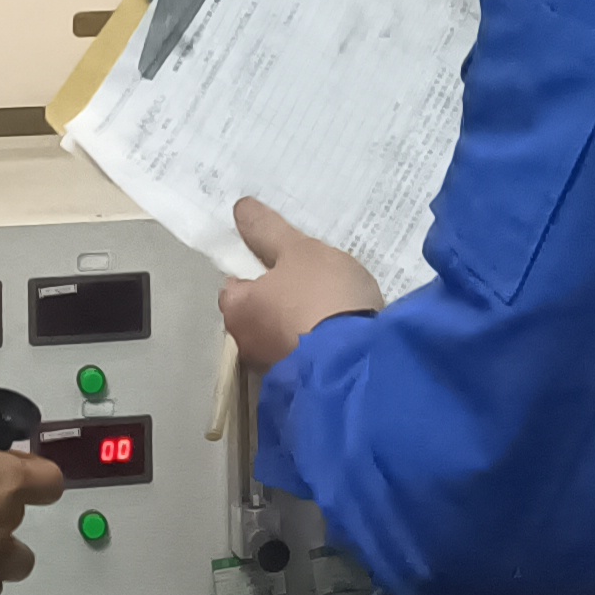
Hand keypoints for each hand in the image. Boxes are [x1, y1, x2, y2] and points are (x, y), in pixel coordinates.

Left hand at [220, 198, 385, 374]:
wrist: (360, 360)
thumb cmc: (322, 296)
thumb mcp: (299, 251)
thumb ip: (268, 231)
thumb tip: (240, 208)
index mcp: (237, 309)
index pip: (234, 286)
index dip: (256, 273)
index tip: (283, 265)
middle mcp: (245, 344)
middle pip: (256, 314)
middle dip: (277, 302)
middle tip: (310, 285)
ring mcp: (272, 370)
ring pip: (280, 338)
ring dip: (297, 327)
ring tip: (330, 310)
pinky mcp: (301, 387)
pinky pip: (304, 357)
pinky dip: (315, 346)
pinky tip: (339, 335)